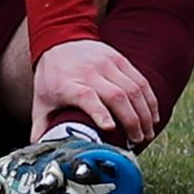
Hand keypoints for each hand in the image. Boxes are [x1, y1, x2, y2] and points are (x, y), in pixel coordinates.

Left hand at [31, 39, 157, 148]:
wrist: (58, 40)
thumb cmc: (51, 78)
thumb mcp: (41, 103)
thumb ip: (41, 129)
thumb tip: (44, 153)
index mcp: (67, 84)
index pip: (86, 96)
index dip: (99, 112)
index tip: (110, 128)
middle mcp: (88, 72)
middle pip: (116, 96)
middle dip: (131, 121)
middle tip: (137, 140)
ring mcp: (106, 63)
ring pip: (133, 89)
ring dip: (144, 113)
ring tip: (147, 132)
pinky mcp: (119, 59)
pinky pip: (140, 80)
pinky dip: (149, 100)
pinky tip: (152, 116)